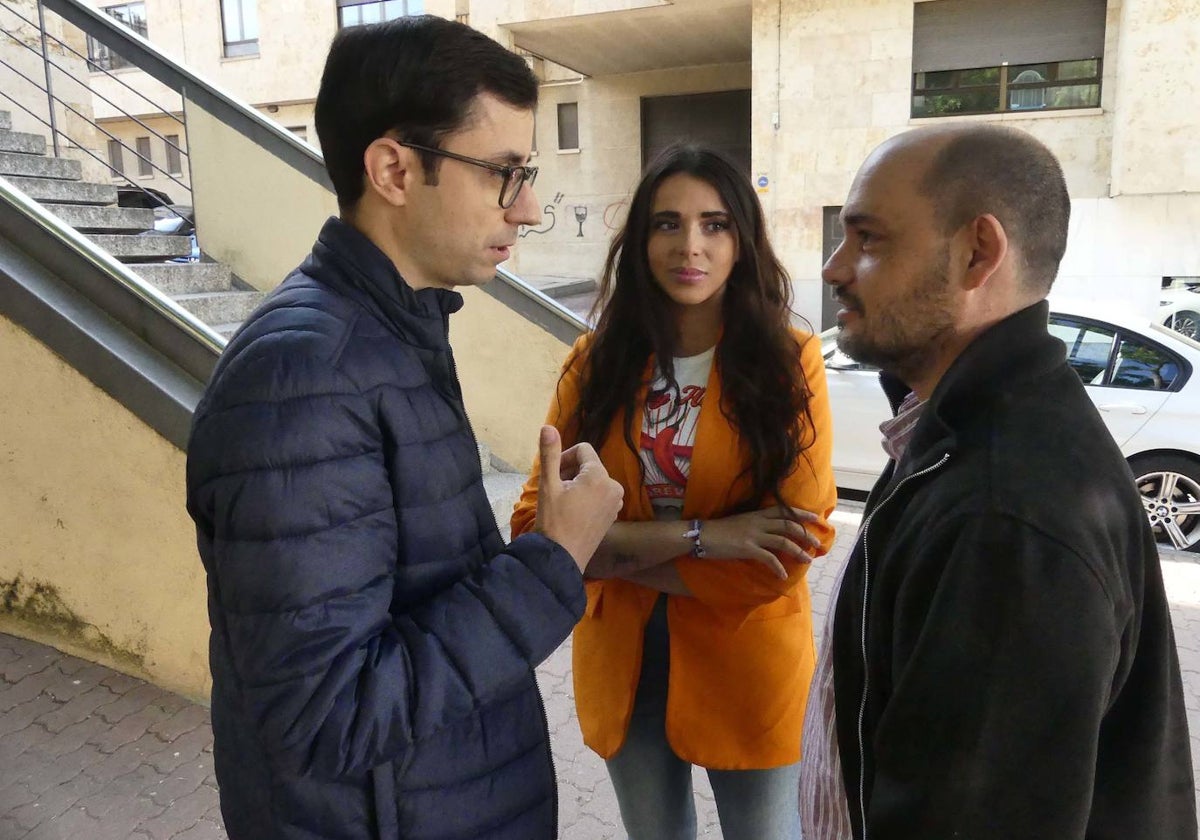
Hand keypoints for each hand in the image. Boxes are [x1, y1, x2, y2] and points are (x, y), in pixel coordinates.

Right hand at [533, 426, 623, 572]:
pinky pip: (600, 494)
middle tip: (555, 489)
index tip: (553, 474)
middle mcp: (614, 486)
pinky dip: (587, 496)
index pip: (583, 449)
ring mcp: (616, 502)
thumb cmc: (553, 521)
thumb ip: (550, 454)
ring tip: (563, 501)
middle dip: (571, 471)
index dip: (564, 457)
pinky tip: (573, 512)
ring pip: (594, 480)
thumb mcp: (548, 485)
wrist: (562, 558)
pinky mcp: (613, 514)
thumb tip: (547, 426)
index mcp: (600, 476)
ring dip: (578, 484)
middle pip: (590, 464)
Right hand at [700, 506, 822, 579]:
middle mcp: (758, 522)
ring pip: (783, 541)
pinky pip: (768, 558)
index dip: (801, 514)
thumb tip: (768, 532)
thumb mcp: (741, 522)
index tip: (816, 518)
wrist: (701, 534)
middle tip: (817, 543)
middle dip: (805, 534)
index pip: (784, 511)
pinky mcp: (747, 548)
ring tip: (807, 560)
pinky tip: (783, 575)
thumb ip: (755, 525)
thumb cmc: (719, 530)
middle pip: (788, 525)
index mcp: (757, 515)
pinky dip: (778, 567)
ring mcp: (753, 535)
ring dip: (797, 551)